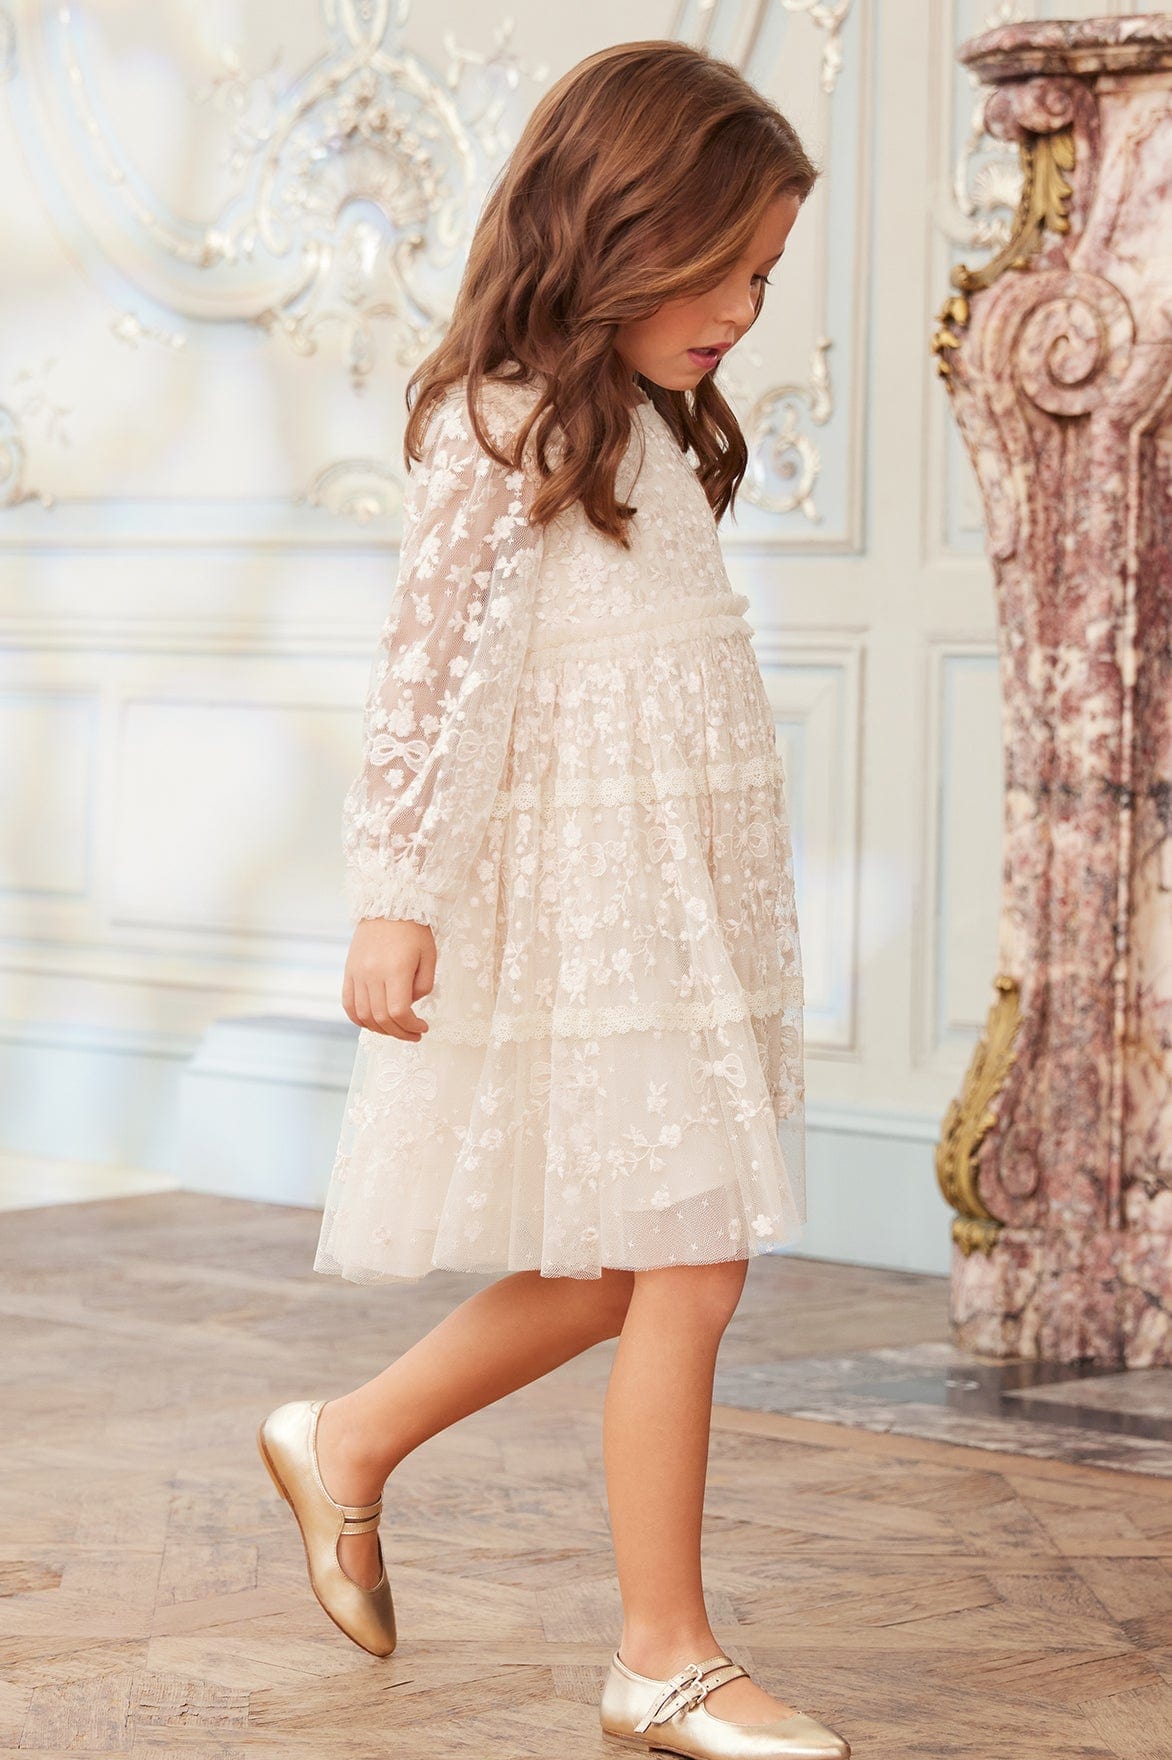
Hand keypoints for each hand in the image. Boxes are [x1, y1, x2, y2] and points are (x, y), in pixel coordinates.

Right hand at [342, 917, 435, 1039]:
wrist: (388, 905)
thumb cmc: (414, 930)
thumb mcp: (429, 957)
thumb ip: (423, 986)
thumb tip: (410, 1005)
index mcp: (396, 970)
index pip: (398, 1011)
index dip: (411, 1026)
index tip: (423, 1028)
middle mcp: (372, 974)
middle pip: (381, 1018)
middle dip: (399, 1033)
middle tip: (413, 1034)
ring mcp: (357, 974)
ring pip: (363, 1015)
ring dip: (380, 1030)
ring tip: (395, 1029)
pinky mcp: (349, 972)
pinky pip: (348, 1004)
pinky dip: (359, 1019)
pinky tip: (373, 1023)